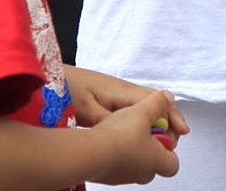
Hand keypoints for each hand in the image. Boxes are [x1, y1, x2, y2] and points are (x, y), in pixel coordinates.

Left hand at [64, 66, 189, 133]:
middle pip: (154, 104)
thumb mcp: (87, 109)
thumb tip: (134, 130)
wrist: (44, 80)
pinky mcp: (106, 103)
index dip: (172, 115)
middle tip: (171, 145)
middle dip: (167, 122)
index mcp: (121, 89)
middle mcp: (122, 91)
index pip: (156, 100)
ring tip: (160, 145)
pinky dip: (141, 125)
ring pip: (143, 110)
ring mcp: (114, 97)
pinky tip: (140, 138)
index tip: (181, 131)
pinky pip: (131, 113)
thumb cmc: (63, 88)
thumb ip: (112, 119)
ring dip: (155, 125)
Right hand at [85, 89, 185, 183]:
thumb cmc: (119, 137)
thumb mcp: (144, 111)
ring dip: (132, 150)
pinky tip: (108, 140)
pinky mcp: (106, 177)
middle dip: (150, 148)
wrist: (91, 153)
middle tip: (144, 130)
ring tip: (123, 132)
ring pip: (134, 165)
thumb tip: (166, 98)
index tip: (163, 132)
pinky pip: (115, 165)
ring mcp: (124, 177)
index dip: (169, 147)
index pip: (173, 163)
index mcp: (158, 161)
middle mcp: (142, 173)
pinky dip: (115, 154)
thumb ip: (158, 103)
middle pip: (153, 165)